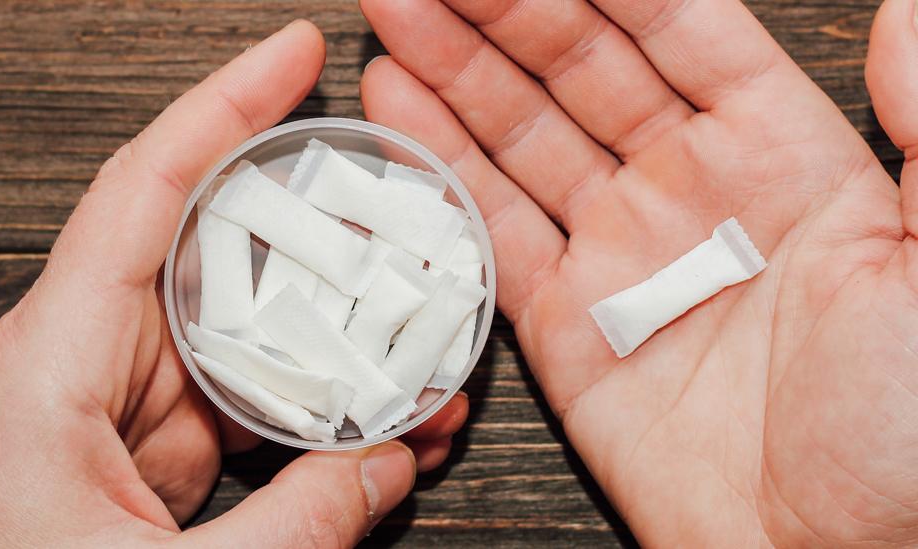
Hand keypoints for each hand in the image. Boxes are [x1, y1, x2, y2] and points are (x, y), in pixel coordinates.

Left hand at [0, 20, 466, 546]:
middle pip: (221, 252)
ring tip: (416, 347)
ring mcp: (133, 400)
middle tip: (402, 224)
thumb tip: (388, 466)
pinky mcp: (161, 443)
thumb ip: (291, 525)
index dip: (224, 108)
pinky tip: (375, 419)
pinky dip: (318, 405)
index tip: (293, 56)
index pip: (145, 190)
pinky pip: (255, 396)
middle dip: (321, 234)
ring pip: (252, 330)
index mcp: (58, 360)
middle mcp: (94, 359)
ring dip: (335, 338)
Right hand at [360, 0, 917, 544]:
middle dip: (503, 9)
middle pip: (580, 68)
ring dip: (456, 71)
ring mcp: (619, 256)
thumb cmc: (913, 436)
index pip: (677, 31)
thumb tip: (907, 16)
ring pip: (522, 137)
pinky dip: (441, 170)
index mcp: (782, 156)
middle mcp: (689, 192)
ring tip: (397, 12)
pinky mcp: (565, 326)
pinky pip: (491, 232)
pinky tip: (399, 109)